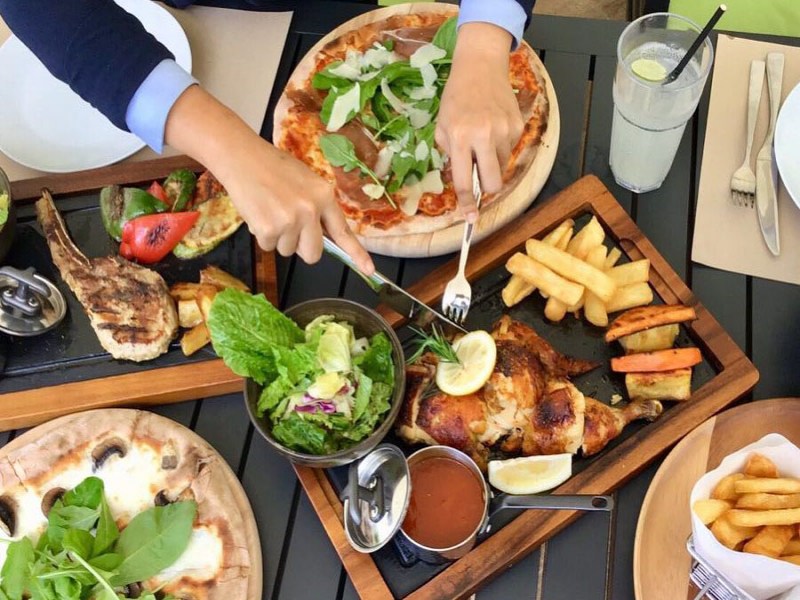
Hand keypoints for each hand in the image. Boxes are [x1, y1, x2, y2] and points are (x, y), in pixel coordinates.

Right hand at [164, 86, 374, 274]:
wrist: (241, 156)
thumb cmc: (272, 168)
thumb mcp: (306, 183)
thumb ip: (317, 208)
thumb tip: (322, 237)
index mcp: (324, 196)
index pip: (343, 231)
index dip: (357, 254)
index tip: (369, 271)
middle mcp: (311, 210)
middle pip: (312, 253)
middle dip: (300, 247)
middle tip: (287, 226)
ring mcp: (290, 220)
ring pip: (287, 251)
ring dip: (278, 238)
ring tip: (269, 210)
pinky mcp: (269, 229)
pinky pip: (268, 247)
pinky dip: (262, 236)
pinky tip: (258, 213)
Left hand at [436, 22, 524, 222]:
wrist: (480, 66)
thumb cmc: (456, 97)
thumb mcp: (442, 125)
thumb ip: (450, 154)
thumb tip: (463, 180)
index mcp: (459, 137)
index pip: (464, 180)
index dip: (467, 203)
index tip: (471, 218)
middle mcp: (484, 136)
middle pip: (493, 183)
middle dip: (487, 188)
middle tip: (480, 178)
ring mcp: (504, 131)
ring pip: (502, 167)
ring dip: (492, 163)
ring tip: (483, 140)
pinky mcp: (518, 125)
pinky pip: (509, 150)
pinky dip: (500, 147)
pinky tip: (493, 128)